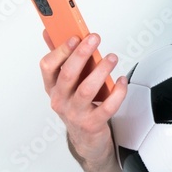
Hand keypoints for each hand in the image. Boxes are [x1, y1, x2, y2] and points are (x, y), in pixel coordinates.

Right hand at [39, 30, 127, 171]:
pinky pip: (107, 107)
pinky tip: (123, 81)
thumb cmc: (77, 104)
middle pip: (67, 75)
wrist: (86, 139)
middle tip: (94, 38)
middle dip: (81, 54)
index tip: (74, 35)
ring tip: (112, 57)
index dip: (60, 50)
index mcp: (52, 87)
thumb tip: (48, 32)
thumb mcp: (66, 83)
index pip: (47, 66)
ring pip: (86, 90)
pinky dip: (117, 92)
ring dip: (101, 71)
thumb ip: (60, 57)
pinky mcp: (92, 124)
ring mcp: (75, 114)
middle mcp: (60, 101)